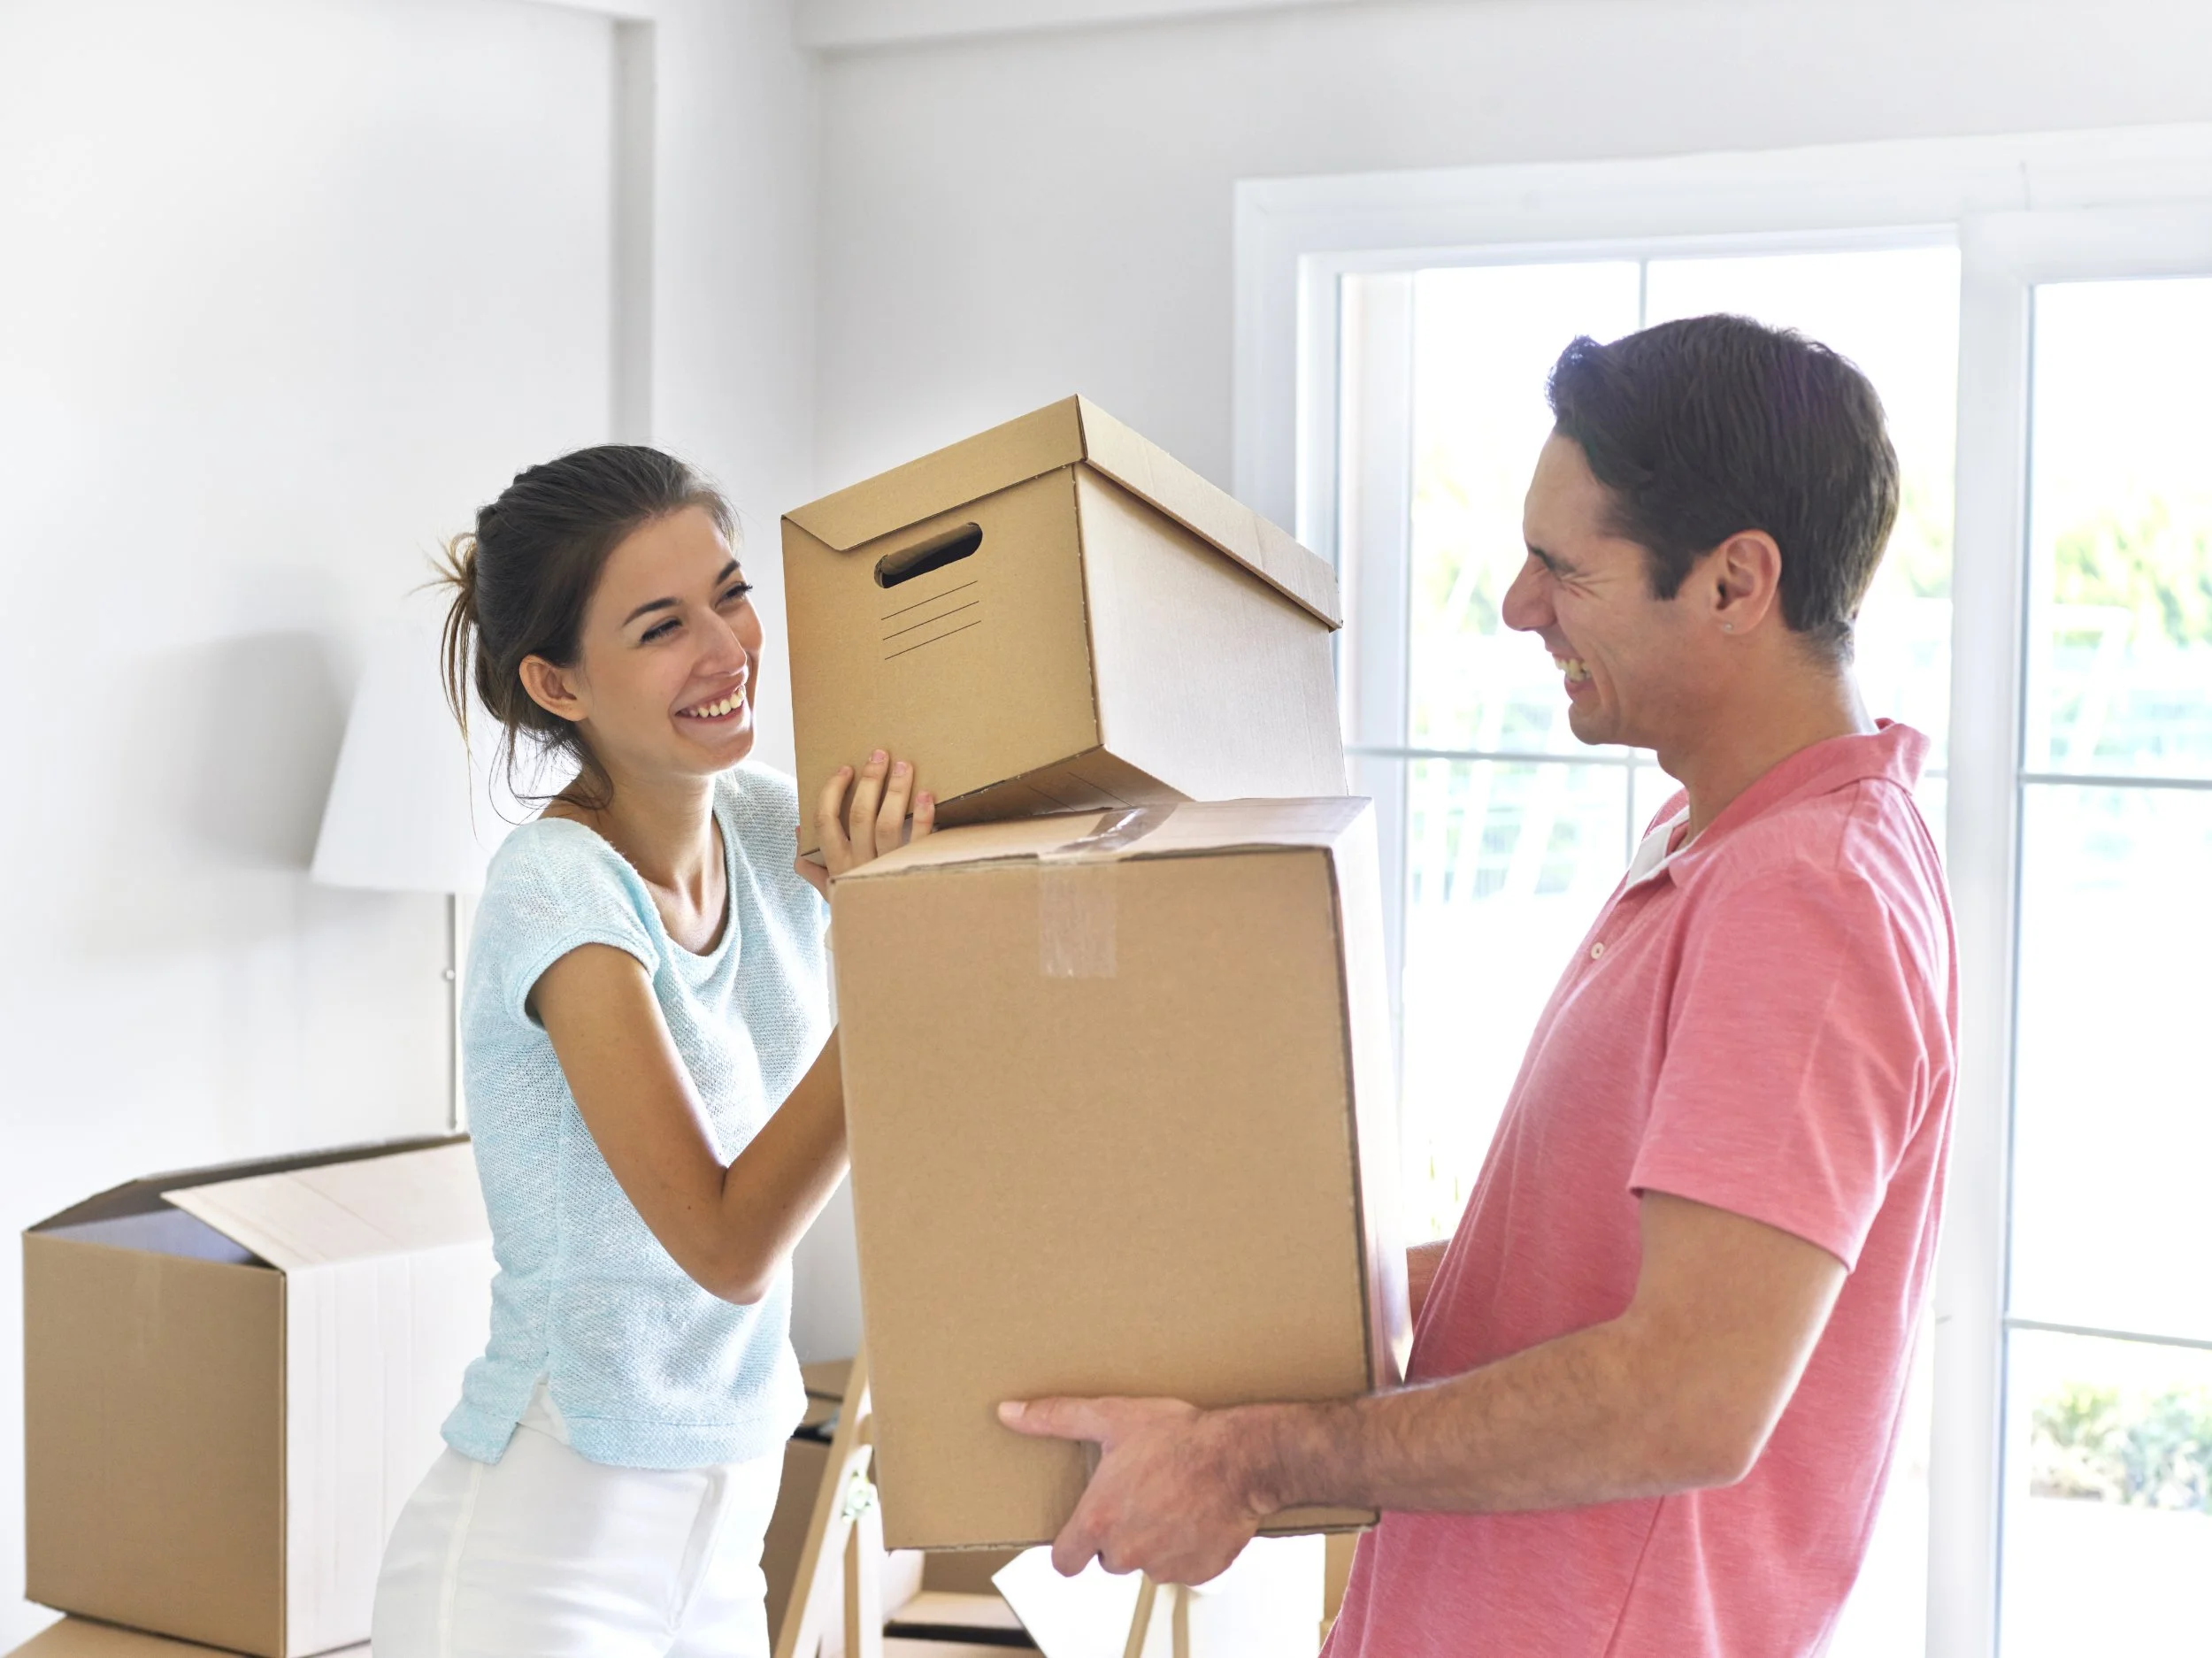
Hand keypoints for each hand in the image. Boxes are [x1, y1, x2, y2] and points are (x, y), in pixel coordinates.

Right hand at [796, 748, 933, 897]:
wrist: (890, 946)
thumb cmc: (861, 912)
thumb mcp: (830, 892)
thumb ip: (811, 866)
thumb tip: (797, 832)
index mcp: (836, 865)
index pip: (825, 821)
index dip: (833, 791)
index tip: (845, 768)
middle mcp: (858, 865)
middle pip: (860, 815)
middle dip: (870, 781)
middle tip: (880, 754)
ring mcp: (886, 869)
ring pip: (888, 824)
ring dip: (896, 791)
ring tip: (905, 767)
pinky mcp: (914, 872)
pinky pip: (919, 842)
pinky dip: (923, 818)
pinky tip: (927, 796)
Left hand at [997, 1395, 1268, 1584]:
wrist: (1242, 1455)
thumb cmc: (1180, 1437)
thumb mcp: (1112, 1416)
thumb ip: (1056, 1418)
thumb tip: (1011, 1413)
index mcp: (1100, 1520)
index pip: (1064, 1561)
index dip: (1070, 1546)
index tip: (1083, 1529)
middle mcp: (1127, 1551)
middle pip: (1107, 1558)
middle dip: (1118, 1533)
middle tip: (1138, 1495)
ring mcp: (1164, 1565)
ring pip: (1146, 1562)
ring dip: (1152, 1540)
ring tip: (1170, 1499)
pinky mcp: (1198, 1572)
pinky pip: (1181, 1567)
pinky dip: (1186, 1548)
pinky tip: (1195, 1513)